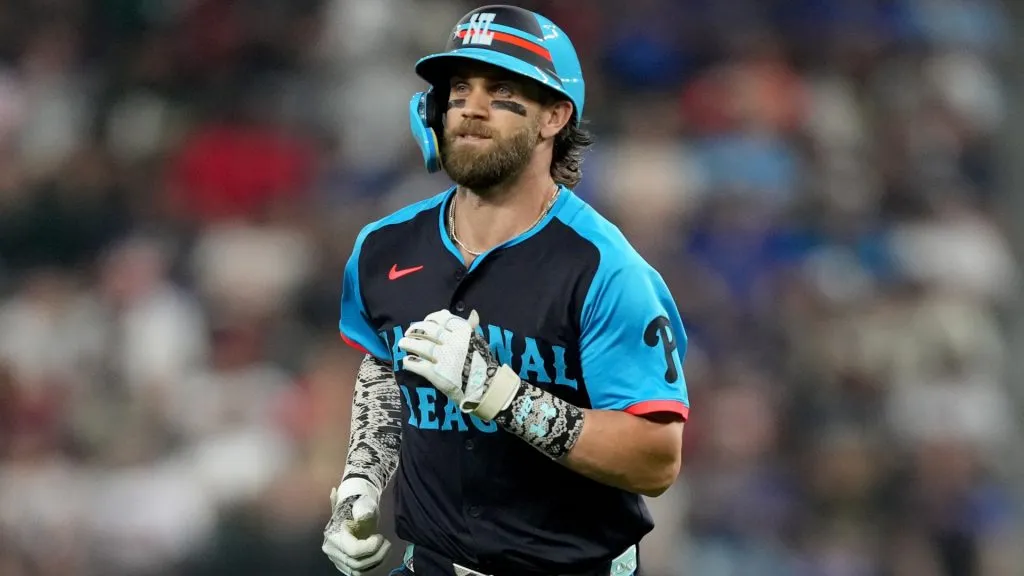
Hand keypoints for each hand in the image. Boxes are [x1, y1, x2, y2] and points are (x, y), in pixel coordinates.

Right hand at [322, 477, 390, 574]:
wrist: (353, 511)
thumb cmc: (357, 506)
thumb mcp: (360, 504)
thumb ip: (353, 506)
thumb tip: (337, 492)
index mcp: (333, 535)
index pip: (353, 550)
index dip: (370, 547)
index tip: (380, 536)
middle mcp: (332, 550)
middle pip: (356, 563)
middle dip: (377, 555)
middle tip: (388, 542)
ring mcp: (337, 559)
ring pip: (358, 571)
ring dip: (376, 562)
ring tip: (386, 548)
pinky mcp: (344, 565)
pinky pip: (359, 573)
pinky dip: (373, 567)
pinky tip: (382, 556)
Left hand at [398, 309, 520, 419]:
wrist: (487, 389)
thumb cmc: (482, 364)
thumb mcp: (479, 342)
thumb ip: (471, 327)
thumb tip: (472, 313)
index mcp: (465, 332)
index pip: (442, 318)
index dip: (430, 318)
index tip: (425, 322)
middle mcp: (454, 343)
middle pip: (428, 331)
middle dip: (415, 330)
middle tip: (408, 333)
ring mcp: (445, 358)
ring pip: (420, 346)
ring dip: (408, 343)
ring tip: (402, 344)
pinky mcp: (437, 374)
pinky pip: (418, 365)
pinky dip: (409, 362)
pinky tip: (407, 361)